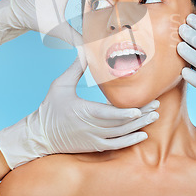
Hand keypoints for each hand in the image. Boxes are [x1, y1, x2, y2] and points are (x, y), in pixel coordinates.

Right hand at [0, 58, 159, 168]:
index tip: (139, 109)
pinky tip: (143, 134)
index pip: (107, 115)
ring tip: (154, 116)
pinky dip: (130, 141)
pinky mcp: (94, 146)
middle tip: (156, 105)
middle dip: (140, 116)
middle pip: (120, 124)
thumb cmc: (49, 108)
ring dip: (139, 127)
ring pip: (121, 135)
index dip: (124, 113)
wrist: (39, 135)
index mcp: (83, 112)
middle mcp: (90, 128)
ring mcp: (94, 139)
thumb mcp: (60, 85)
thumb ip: (76, 68)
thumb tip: (86, 49)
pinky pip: (116, 146)